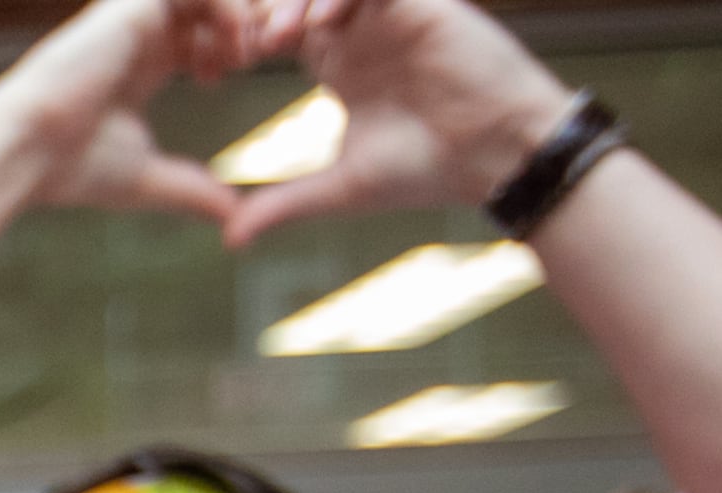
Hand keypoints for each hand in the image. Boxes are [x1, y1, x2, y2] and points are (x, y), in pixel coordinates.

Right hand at [0, 0, 250, 226]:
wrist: (29, 150)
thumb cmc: (72, 167)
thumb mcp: (146, 178)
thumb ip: (190, 189)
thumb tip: (230, 214)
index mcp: (142, 61)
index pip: (199, 29)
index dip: (227, 40)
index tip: (237, 72)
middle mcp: (141, 32)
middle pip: (209, 1)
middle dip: (242, 19)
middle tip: (254, 54)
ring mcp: (137, 16)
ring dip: (238, 13)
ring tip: (245, 52)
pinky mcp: (133, 8)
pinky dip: (227, 10)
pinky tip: (229, 47)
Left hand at [218, 0, 580, 244]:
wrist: (497, 155)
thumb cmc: (427, 170)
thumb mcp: (342, 188)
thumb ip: (285, 204)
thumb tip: (229, 240)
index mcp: (342, 66)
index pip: (286, 31)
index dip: (253, 38)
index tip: (224, 68)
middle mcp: (364, 34)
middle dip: (267, 13)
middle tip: (244, 48)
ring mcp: (392, 15)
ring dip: (299, 1)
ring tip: (276, 37)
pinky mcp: (422, 5)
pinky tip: (323, 24)